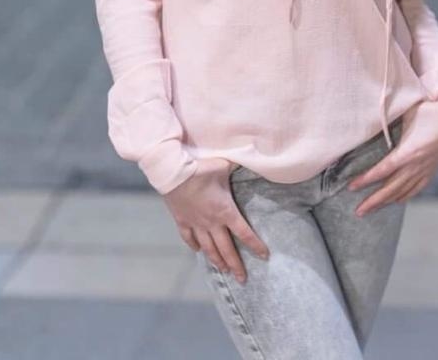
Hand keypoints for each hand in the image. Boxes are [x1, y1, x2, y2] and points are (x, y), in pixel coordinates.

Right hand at [162, 157, 268, 282]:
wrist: (173, 172)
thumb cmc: (201, 167)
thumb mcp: (225, 164)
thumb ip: (239, 165)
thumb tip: (253, 158)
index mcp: (225, 210)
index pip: (244, 233)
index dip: (256, 245)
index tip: (265, 256)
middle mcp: (211, 222)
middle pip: (226, 249)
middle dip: (235, 265)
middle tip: (242, 279)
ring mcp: (195, 224)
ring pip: (208, 248)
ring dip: (216, 261)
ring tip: (223, 271)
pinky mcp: (182, 221)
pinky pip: (188, 238)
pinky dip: (194, 247)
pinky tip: (197, 251)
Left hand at [346, 102, 437, 215]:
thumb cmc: (431, 111)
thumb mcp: (408, 112)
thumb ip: (390, 120)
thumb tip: (369, 121)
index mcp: (409, 151)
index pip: (383, 170)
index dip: (366, 180)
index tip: (351, 186)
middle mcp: (417, 165)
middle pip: (391, 189)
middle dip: (373, 201)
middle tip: (357, 211)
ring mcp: (425, 171)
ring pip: (402, 193)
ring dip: (385, 203)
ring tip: (370, 210)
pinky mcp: (431, 172)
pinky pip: (415, 190)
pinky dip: (402, 197)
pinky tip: (394, 201)